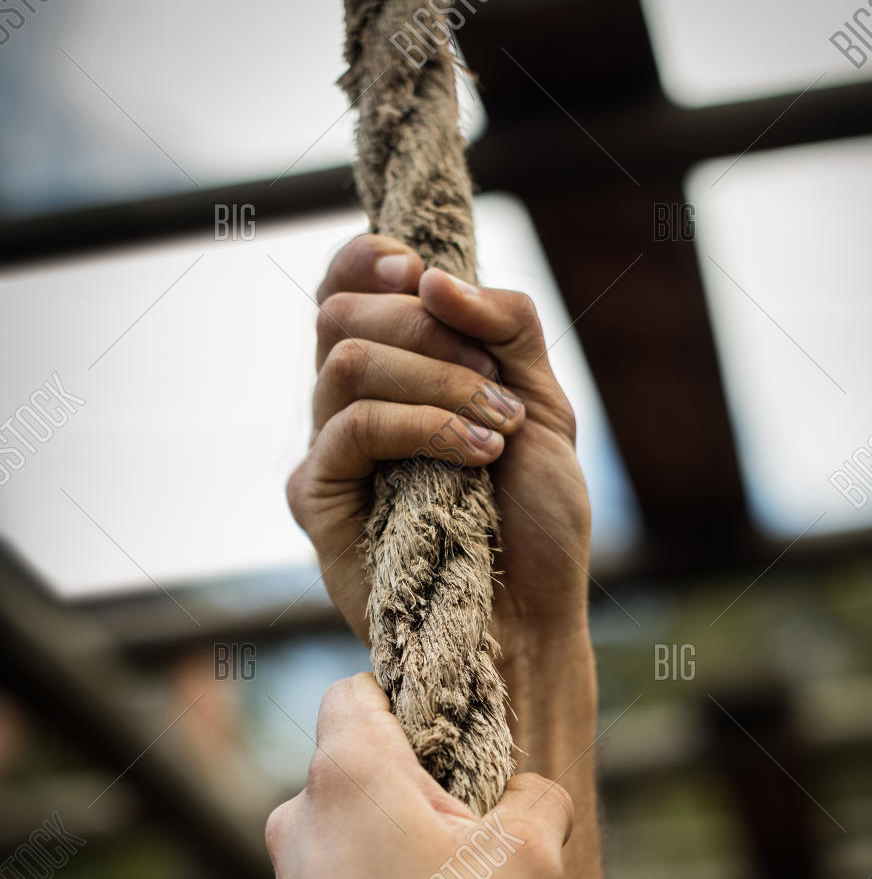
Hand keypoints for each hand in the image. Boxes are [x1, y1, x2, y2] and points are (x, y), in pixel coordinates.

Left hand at [265, 673, 573, 878]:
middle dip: (453, 812)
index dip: (418, 703)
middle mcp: (301, 817)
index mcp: (346, 772)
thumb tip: (532, 796)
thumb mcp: (527, 862)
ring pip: (383, 846)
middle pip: (385, 775)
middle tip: (501, 863)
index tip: (470, 751)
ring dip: (445, 878)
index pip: (361, 689)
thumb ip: (539, 800)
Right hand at [286, 234, 592, 660]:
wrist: (532, 618)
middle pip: (341, 312)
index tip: (424, 273)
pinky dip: (423, 423)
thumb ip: (505, 325)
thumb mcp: (544, 402)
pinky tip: (477, 453)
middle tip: (496, 383)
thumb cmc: (537, 523)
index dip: (372, 260)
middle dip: (428, 328)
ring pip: (345, 361)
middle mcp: (348, 407)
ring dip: (437, 379)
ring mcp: (329, 454)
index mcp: (393, 375)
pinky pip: (350, 428)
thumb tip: (431, 276)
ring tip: (499, 428)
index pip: (344, 286)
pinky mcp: (320, 502)